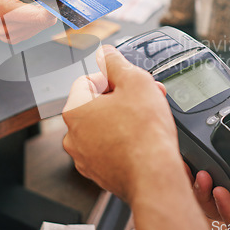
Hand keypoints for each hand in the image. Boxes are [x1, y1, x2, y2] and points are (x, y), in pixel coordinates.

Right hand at [0, 0, 60, 36]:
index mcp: (0, 10)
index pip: (37, 16)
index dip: (53, 5)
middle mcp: (3, 27)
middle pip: (42, 22)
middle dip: (51, 4)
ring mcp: (5, 36)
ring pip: (39, 27)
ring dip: (44, 10)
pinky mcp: (8, 38)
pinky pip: (32, 30)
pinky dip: (36, 17)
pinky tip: (30, 5)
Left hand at [62, 45, 180, 202]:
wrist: (155, 176)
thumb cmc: (145, 135)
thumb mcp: (135, 81)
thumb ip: (116, 62)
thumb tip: (106, 53)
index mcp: (75, 110)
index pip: (87, 80)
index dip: (112, 78)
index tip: (128, 83)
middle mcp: (73, 135)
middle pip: (96, 104)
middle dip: (121, 98)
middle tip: (144, 98)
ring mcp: (85, 157)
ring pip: (103, 126)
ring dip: (123, 118)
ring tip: (146, 119)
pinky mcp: (100, 172)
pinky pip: (109, 147)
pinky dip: (123, 141)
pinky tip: (142, 139)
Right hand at [191, 84, 229, 229]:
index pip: (224, 165)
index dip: (205, 158)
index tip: (193, 147)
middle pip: (214, 185)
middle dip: (195, 175)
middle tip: (188, 163)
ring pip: (217, 205)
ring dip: (203, 191)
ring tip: (201, 175)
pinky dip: (224, 208)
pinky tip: (220, 192)